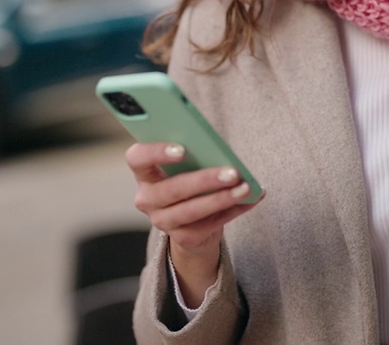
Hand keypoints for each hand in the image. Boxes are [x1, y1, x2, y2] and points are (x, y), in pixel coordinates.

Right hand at [126, 142, 261, 306]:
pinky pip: (210, 225)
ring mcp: (162, 221)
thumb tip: (221, 150)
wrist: (193, 219)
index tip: (182, 149)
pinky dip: (234, 210)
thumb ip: (195, 154)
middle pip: (171, 189)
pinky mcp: (183, 238)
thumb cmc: (190, 177)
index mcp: (145, 172)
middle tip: (232, 172)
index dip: (155, 153)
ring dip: (221, 199)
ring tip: (245, 188)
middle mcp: (147, 199)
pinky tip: (251, 199)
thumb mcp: (188, 164)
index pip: (137, 158)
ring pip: (191, 211)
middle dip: (204, 180)